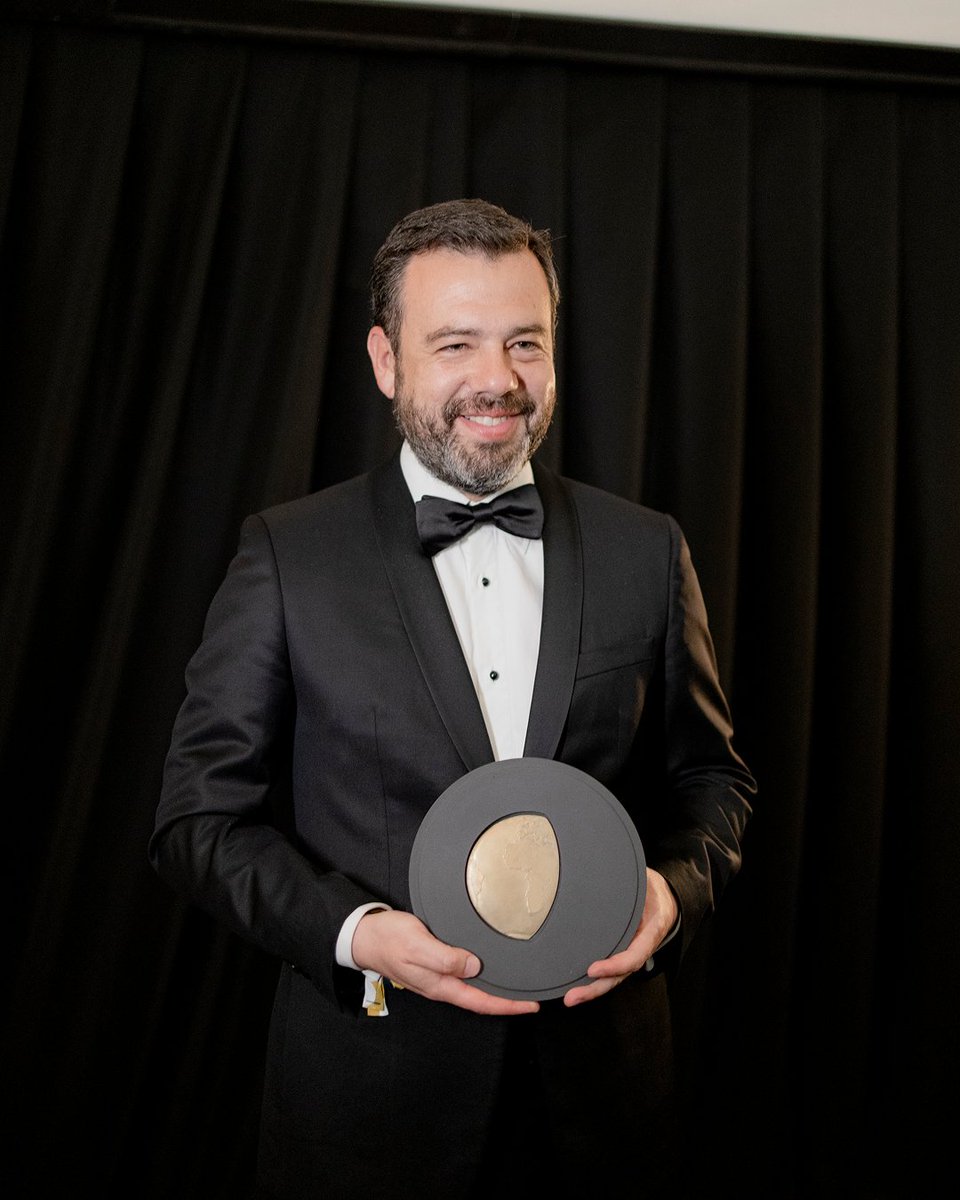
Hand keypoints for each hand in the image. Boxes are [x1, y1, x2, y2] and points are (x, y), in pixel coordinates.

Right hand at [352, 909, 539, 1015]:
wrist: (364, 936)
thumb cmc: (388, 939)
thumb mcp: (417, 946)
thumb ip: (445, 957)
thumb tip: (474, 966)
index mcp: (439, 985)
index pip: (480, 1001)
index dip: (508, 1005)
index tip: (531, 1005)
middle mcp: (441, 984)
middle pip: (480, 998)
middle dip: (507, 999)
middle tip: (533, 994)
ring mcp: (437, 976)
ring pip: (473, 986)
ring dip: (495, 987)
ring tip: (518, 983)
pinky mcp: (434, 963)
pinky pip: (463, 973)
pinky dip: (481, 973)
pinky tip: (488, 966)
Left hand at [563, 868, 678, 1007]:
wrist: (665, 898)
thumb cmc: (652, 888)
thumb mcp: (646, 880)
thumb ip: (630, 880)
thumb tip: (603, 863)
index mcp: (651, 931)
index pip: (634, 955)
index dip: (615, 965)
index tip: (593, 968)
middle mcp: (640, 947)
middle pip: (619, 976)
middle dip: (595, 989)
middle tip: (571, 997)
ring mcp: (630, 953)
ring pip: (613, 978)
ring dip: (591, 990)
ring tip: (569, 998)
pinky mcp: (620, 952)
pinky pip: (609, 970)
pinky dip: (593, 980)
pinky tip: (574, 984)